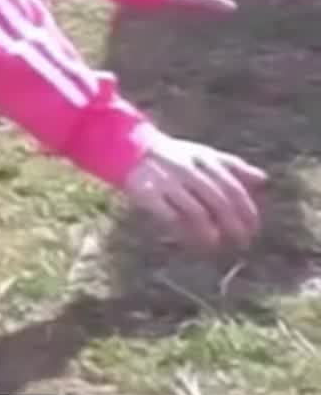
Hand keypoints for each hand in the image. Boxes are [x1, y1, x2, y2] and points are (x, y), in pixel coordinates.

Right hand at [125, 130, 264, 250]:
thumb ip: (234, 168)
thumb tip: (264, 180)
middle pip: (217, 200)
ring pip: (195, 210)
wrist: (131, 149)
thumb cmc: (176, 157)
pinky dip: (181, 231)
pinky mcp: (146, 193)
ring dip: (209, 232)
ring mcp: (167, 180)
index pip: (232, 187)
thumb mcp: (205, 156)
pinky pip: (168, 216)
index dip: (246, 210)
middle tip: (242, 242)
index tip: (255, 229)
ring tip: (216, 245)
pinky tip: (190, 242)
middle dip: (233, 224)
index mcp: (204, 159)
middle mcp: (187, 168)